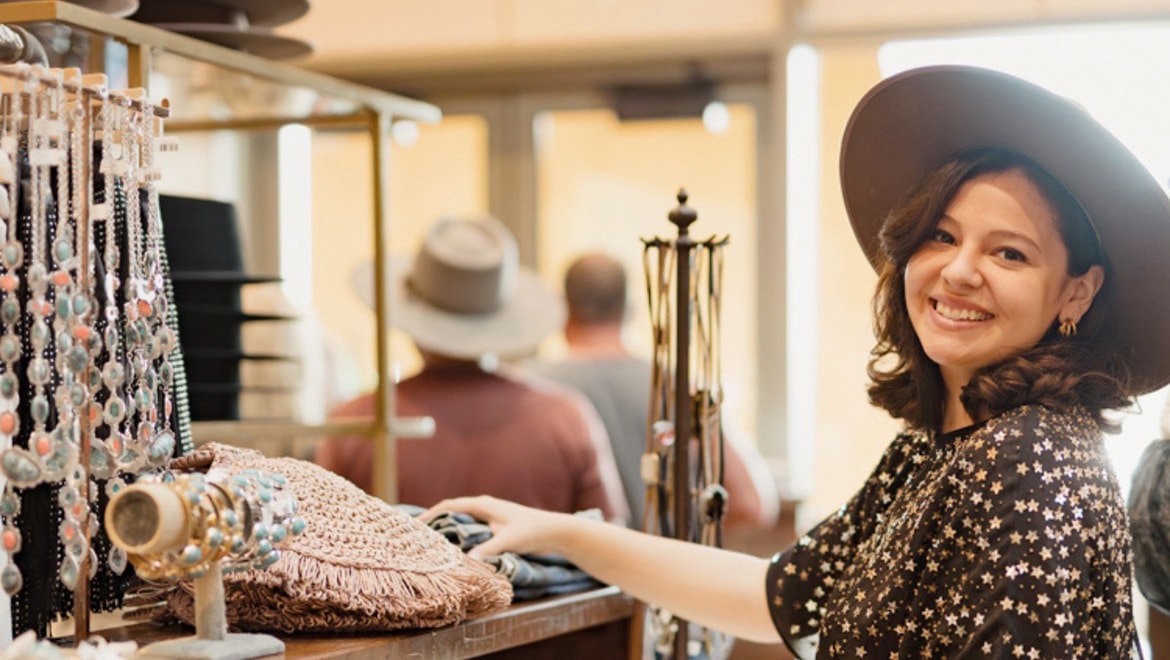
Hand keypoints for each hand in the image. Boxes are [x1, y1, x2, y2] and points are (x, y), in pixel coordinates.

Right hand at [422, 495, 569, 559]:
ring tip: (429, 540)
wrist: (553, 530)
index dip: (431, 514)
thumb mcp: (508, 541)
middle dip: (434, 520)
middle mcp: (483, 506)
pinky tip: (453, 544)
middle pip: (451, 510)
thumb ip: (488, 549)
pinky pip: (469, 525)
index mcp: (483, 505)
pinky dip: (458, 532)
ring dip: (446, 526)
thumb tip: (470, 559)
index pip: (449, 505)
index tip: (415, 525)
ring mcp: (489, 514)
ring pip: (460, 518)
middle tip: (416, 534)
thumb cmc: (531, 532)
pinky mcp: (494, 523)